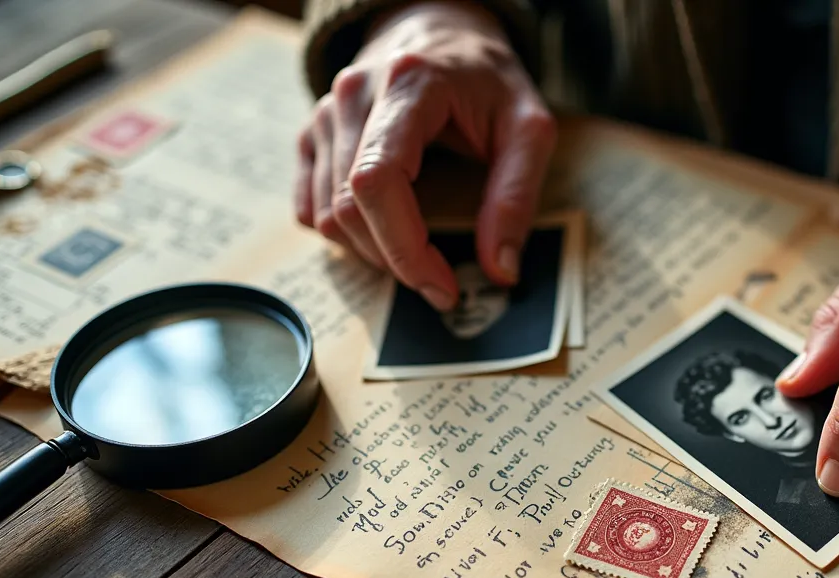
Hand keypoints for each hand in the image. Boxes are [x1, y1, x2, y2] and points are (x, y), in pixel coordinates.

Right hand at [294, 0, 555, 309]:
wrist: (441, 29)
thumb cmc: (486, 78)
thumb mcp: (528, 128)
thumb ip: (517, 197)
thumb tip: (500, 269)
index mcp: (408, 84)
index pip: (378, 181)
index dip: (405, 248)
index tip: (443, 287)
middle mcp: (353, 95)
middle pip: (348, 207)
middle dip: (395, 261)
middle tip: (441, 283)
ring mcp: (325, 113)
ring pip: (325, 214)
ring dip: (372, 252)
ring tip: (419, 254)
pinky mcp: (312, 133)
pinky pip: (310, 206)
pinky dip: (344, 234)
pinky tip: (386, 230)